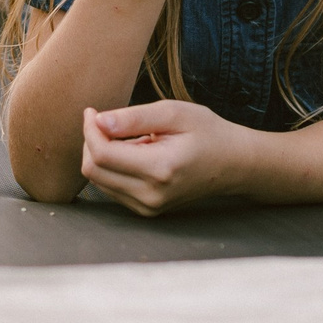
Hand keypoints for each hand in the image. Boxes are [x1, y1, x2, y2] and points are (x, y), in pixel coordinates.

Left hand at [79, 100, 244, 214]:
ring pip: (99, 181)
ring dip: (101, 154)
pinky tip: (132, 152)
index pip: (102, 154)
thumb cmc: (207, 132)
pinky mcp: (146, 211)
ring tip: (128, 136)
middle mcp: (151, 195)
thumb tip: (99, 121)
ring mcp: (148, 208)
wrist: (233, 163)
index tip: (92, 111)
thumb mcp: (174, 113)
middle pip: (94, 171)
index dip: (90, 130)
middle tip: (104, 120)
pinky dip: (112, 167)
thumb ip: (134, 118)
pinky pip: (111, 188)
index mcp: (160, 169)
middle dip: (91, 142)